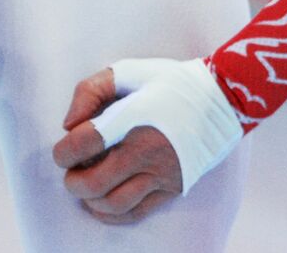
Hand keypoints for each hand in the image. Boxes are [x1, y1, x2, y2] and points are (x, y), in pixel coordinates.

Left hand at [52, 68, 183, 223]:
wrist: (222, 98)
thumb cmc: (172, 82)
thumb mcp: (129, 70)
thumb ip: (91, 90)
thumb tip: (69, 124)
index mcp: (132, 118)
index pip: (83, 144)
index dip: (64, 151)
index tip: (66, 148)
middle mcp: (145, 151)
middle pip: (92, 183)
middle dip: (72, 180)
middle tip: (73, 170)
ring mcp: (161, 173)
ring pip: (112, 205)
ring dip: (90, 200)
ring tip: (87, 187)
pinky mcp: (173, 187)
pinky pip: (135, 213)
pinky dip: (112, 215)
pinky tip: (103, 203)